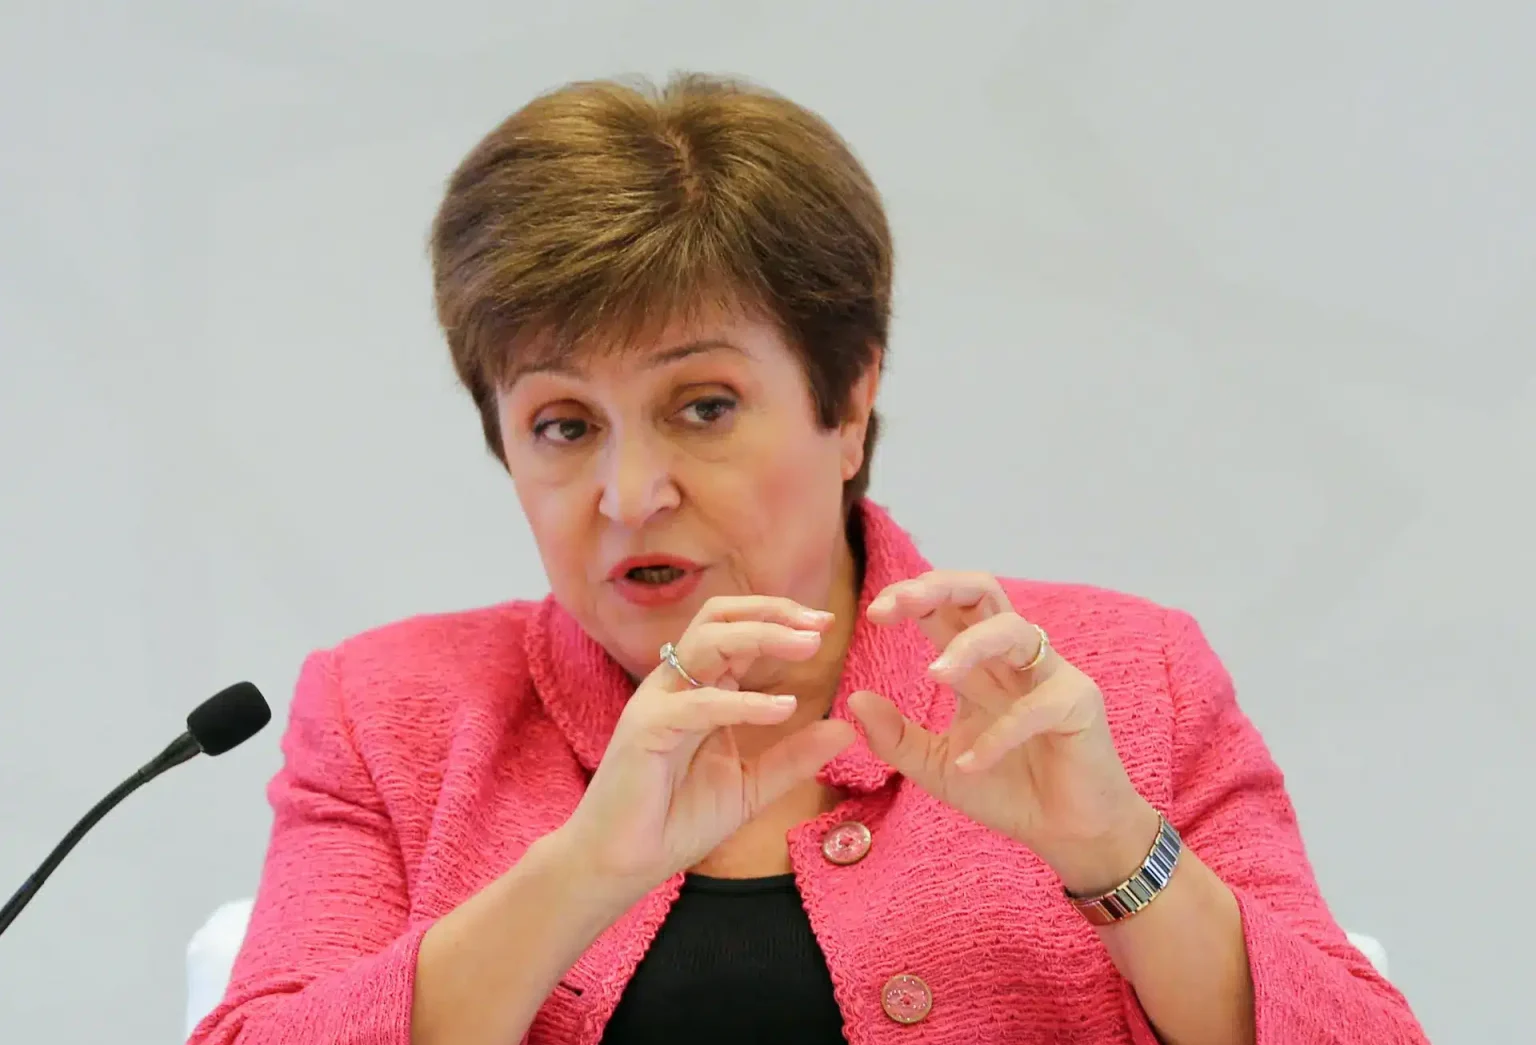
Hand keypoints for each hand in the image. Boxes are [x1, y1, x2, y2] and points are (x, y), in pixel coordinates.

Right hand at [559, 596, 856, 902]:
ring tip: (808, 647)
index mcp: (700, 689)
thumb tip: (845, 729)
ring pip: (707, 643)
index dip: (779, 618)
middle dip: (771, 612)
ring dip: (762, 637)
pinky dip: (744, 702)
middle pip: (719, 619)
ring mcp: (658, 702)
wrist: (623, 862)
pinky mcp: (646, 729)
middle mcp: (676, 685)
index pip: (735, 630)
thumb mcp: (750, 785)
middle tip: (818, 625)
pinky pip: (699, 704)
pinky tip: (783, 708)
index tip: (824, 624)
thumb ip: (793, 757)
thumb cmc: (677, 820)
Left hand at [851, 571, 1159, 894]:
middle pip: (983, 592)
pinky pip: (1034, 709)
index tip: (874, 612)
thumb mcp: (935, 766)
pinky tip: (970, 764)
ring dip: (970, 646)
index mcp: (979, 664)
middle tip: (898, 603)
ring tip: (934, 675)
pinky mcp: (1078, 705)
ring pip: (1013, 630)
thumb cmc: (1007, 791)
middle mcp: (1013, 659)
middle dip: (939, 587)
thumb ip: (895, 736)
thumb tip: (853, 700)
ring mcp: (1050, 675)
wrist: (1067, 834)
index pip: (946, 609)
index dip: (912, 597)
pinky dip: (997, 736)